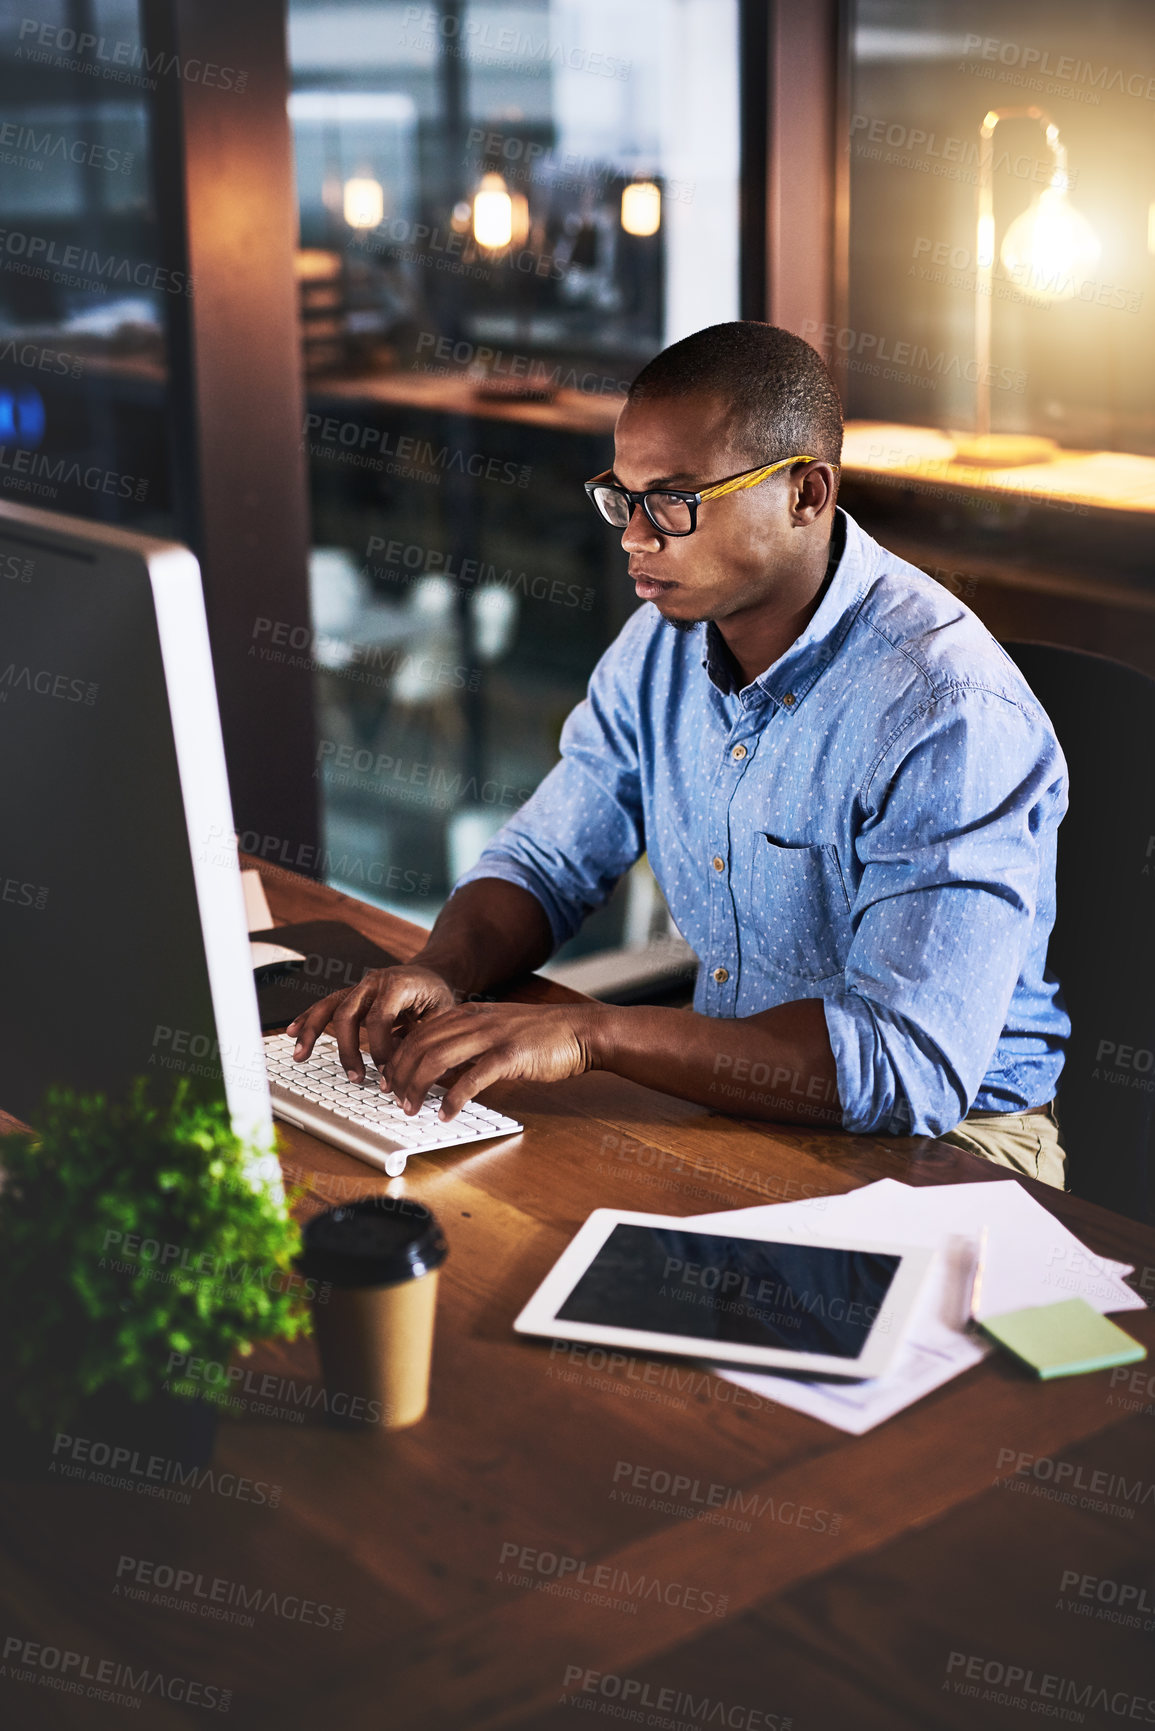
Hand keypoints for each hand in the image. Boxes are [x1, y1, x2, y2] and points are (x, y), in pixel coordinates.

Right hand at [286, 963, 456, 1083]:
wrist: (432, 973)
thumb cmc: (438, 995)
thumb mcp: (442, 1015)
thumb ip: (422, 1039)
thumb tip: (403, 1071)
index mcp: (397, 984)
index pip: (379, 1019)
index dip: (381, 1049)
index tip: (387, 1073)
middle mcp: (373, 982)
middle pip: (348, 1013)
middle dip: (347, 1049)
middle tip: (356, 1077)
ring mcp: (360, 987)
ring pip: (329, 1006)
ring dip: (311, 1031)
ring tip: (299, 1054)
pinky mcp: (352, 995)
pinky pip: (326, 1006)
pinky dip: (308, 1019)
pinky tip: (292, 1032)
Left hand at [386, 1002, 602, 1120]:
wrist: (579, 1030)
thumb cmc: (539, 1035)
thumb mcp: (494, 1030)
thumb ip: (466, 1044)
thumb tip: (438, 1072)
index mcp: (467, 1013)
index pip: (418, 1033)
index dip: (398, 1059)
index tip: (390, 1081)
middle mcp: (473, 1021)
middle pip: (420, 1046)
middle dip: (401, 1076)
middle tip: (396, 1099)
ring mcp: (490, 1037)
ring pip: (437, 1060)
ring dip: (418, 1088)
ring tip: (412, 1109)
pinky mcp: (509, 1056)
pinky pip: (471, 1079)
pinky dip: (453, 1100)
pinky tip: (446, 1114)